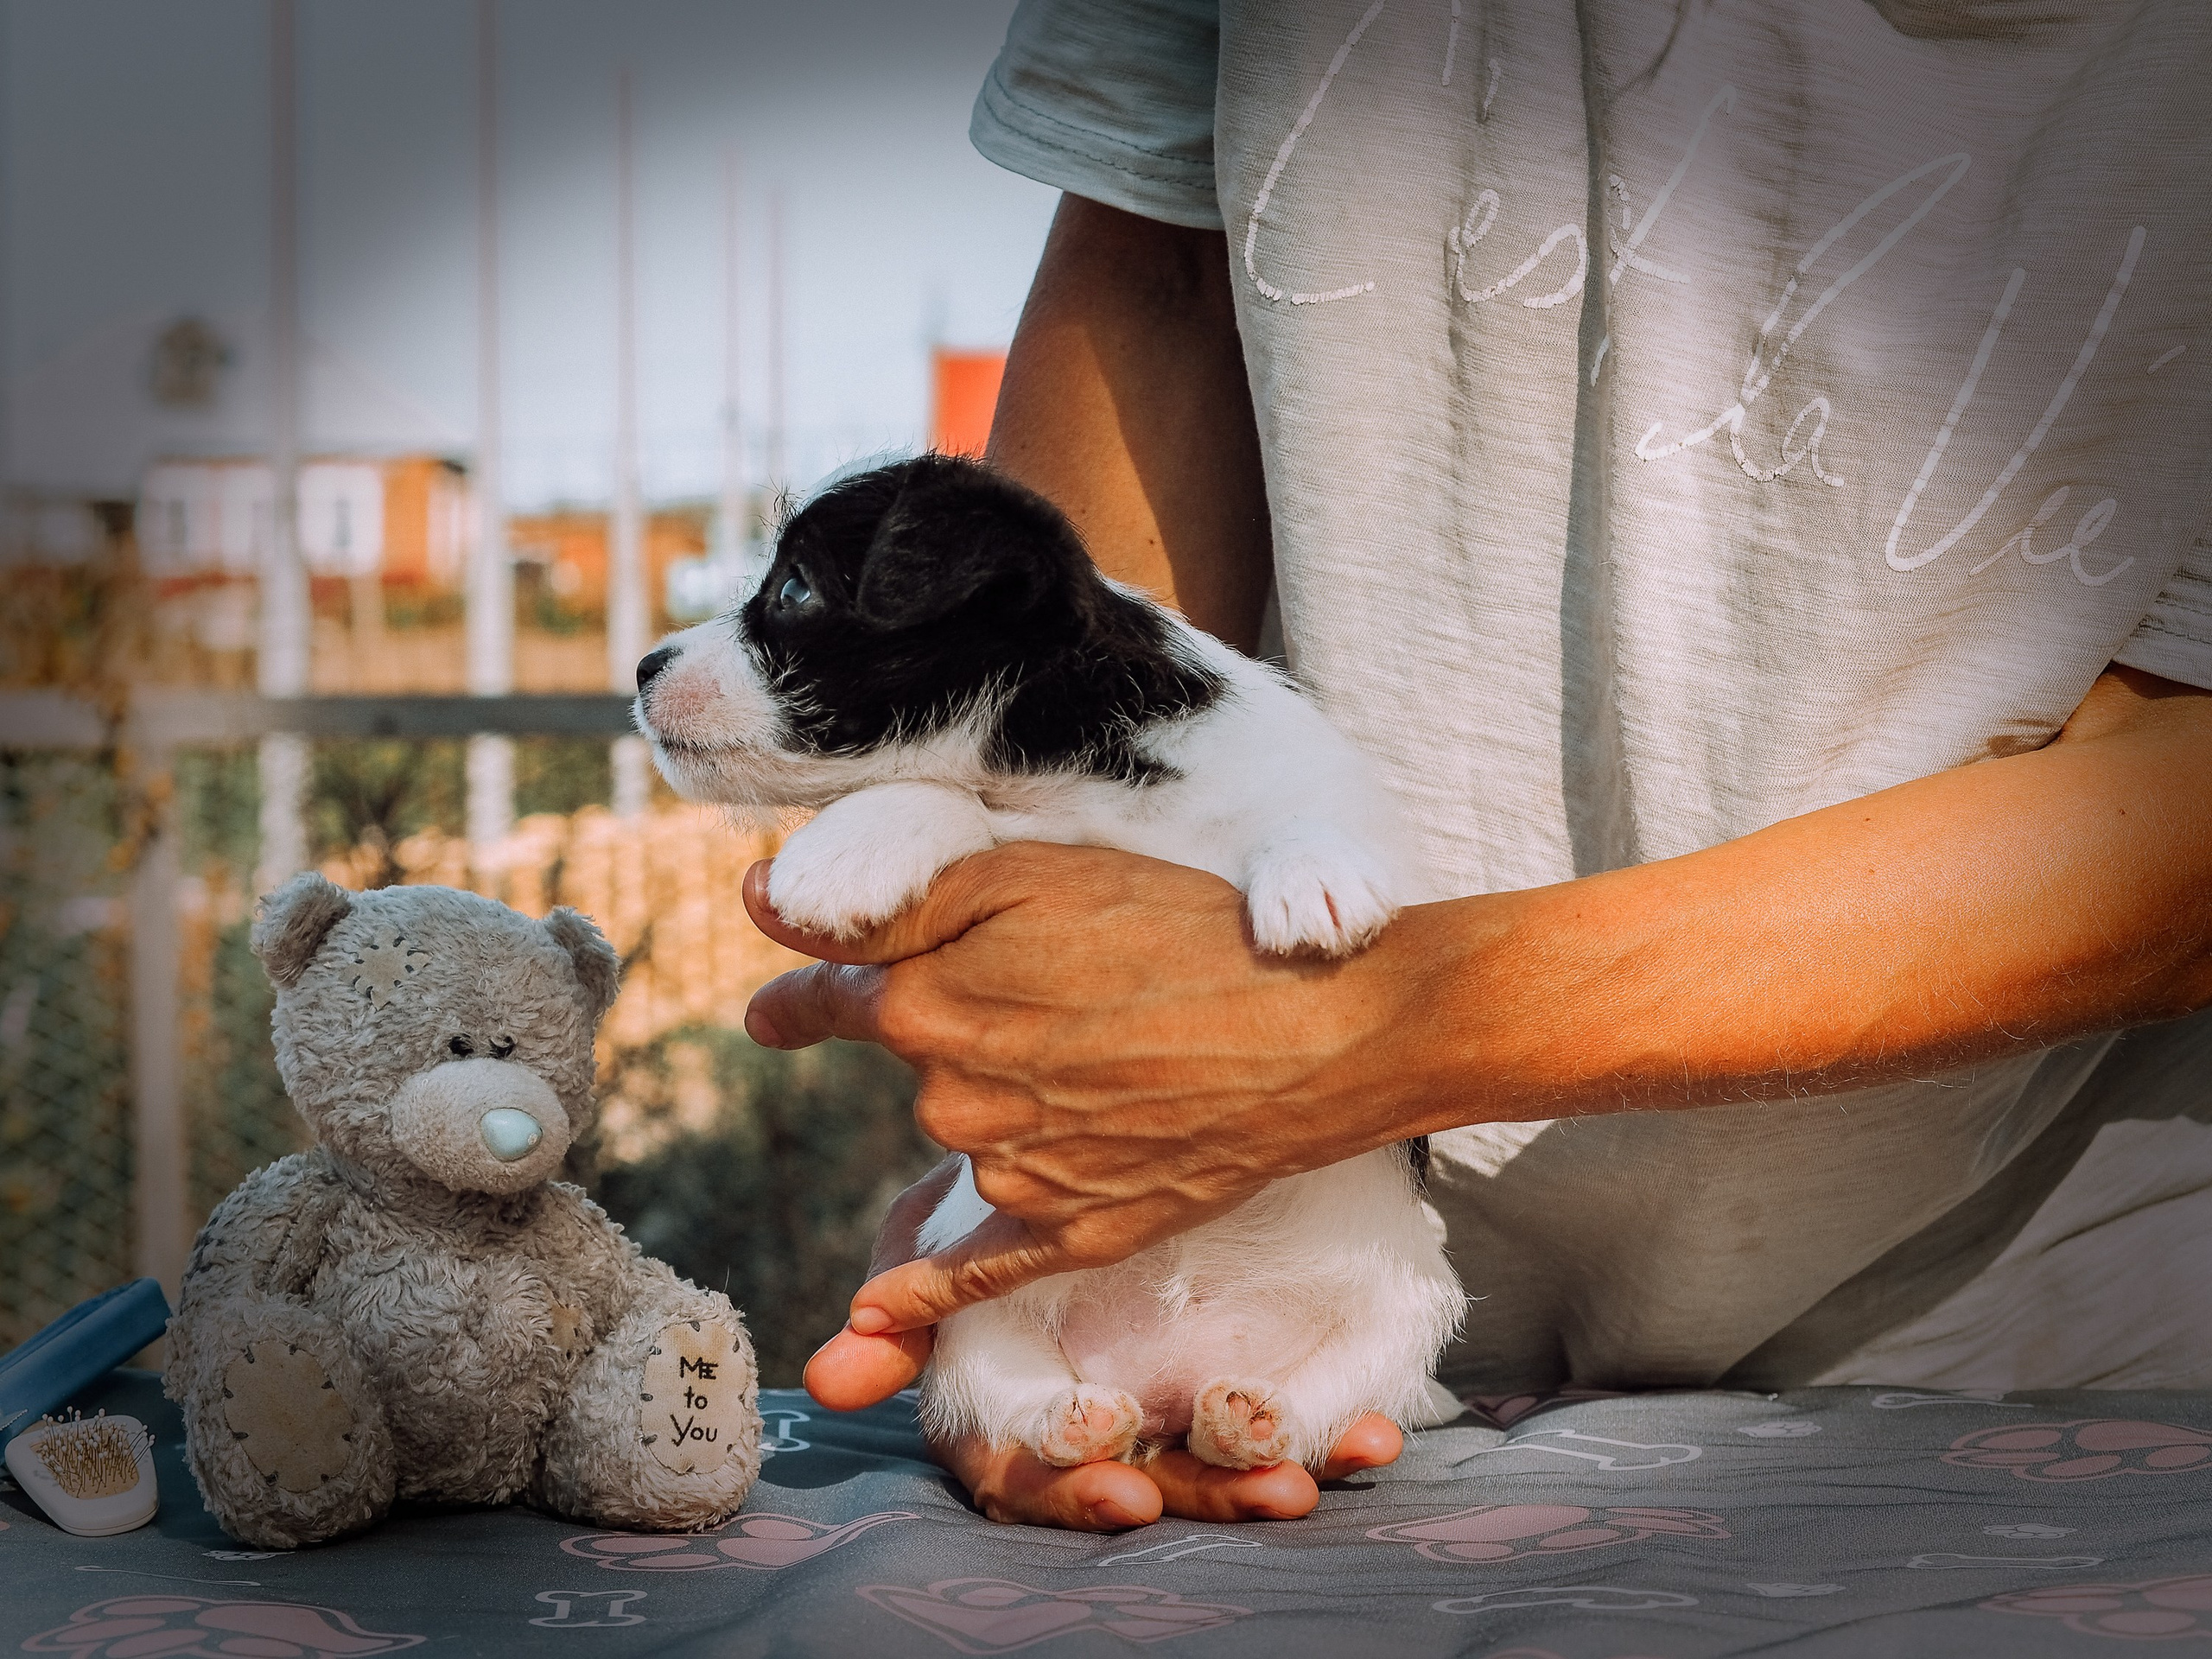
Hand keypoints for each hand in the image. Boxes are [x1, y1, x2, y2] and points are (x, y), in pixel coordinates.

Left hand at [744, 842, 1426, 1334]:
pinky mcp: (1071, 1231)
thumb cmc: (1185, 932)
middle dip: (952, 1027)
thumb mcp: (1036, 871)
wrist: (1321, 1030)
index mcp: (926, 1002)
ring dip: (999, 1103)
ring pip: (965, 1132)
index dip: (804, 998)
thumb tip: (755, 900)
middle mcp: (951, 1099)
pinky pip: (971, 1272)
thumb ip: (891, 894)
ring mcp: (1012, 1174)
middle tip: (1056, 992)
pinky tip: (871, 1313)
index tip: (777, 1014)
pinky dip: (918, 1293)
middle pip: (913, 1061)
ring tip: (1110, 1054)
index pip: (828, 996)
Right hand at [802, 1156, 1405, 1528]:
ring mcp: (1177, 1397)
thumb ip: (912, 1309)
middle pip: (1144, 1482)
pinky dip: (1339, 1432)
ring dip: (1267, 1473)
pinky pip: (1298, 1418)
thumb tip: (828, 1380)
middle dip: (1203, 1491)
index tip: (1122, 1493)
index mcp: (1023, 1400)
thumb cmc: (991, 1196)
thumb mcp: (944, 1232)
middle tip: (1267, 1490)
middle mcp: (1107, 1415)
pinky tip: (1376, 1434)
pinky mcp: (1249, 1369)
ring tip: (1313, 1473)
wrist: (1085, 1121)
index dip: (1072, 1487)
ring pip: (1221, 1462)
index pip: (1034, 1473)